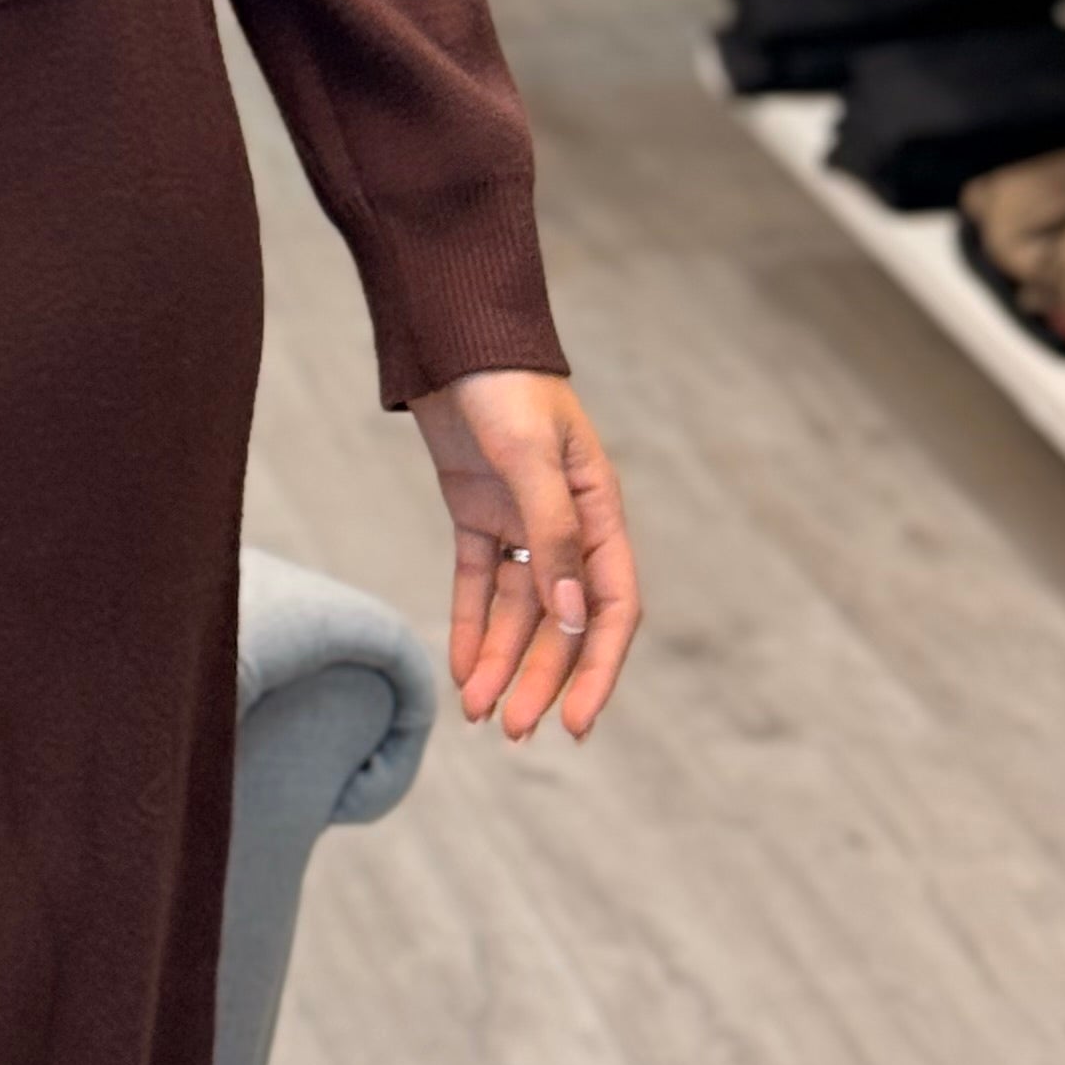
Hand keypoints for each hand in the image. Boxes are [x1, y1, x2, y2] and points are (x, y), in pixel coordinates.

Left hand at [407, 366, 637, 743]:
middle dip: (540, 679)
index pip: (611, 608)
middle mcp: (567, 525)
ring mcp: (520, 521)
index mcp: (599, 511)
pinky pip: (480, 584)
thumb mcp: (530, 456)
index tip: (578, 723)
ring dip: (502, 662)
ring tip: (478, 715)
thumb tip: (570, 616)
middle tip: (511, 731)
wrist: (453, 334)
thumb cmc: (504, 384)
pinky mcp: (477, 513)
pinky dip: (472, 627)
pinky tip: (461, 670)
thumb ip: (551, 533)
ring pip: (519, 612)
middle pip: (560, 622)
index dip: (597, 668)